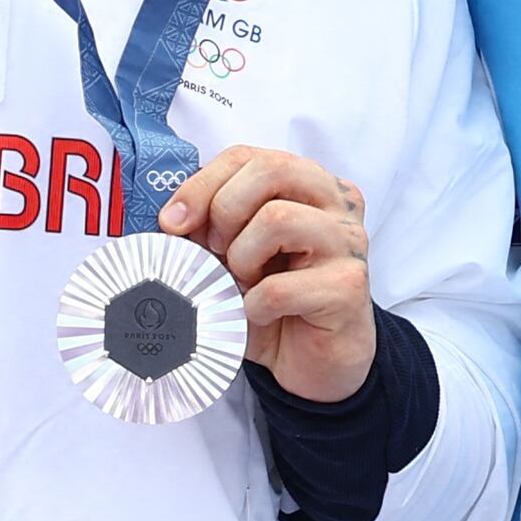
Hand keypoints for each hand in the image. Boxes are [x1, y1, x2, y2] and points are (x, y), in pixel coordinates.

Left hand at [167, 142, 375, 403]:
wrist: (318, 363)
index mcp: (309, 184)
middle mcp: (337, 203)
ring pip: (278, 219)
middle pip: (272, 170)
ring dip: (242, 258)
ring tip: (244, 283)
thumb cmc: (277, 302)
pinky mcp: (348, 286)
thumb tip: (173, 220)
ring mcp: (349, 242)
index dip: (201, 184)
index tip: (172, 222)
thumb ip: (212, 229)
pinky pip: (279, 287)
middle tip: (215, 250)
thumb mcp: (236, 255)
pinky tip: (260, 315)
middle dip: (225, 210)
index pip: (249, 157)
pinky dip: (254, 305)